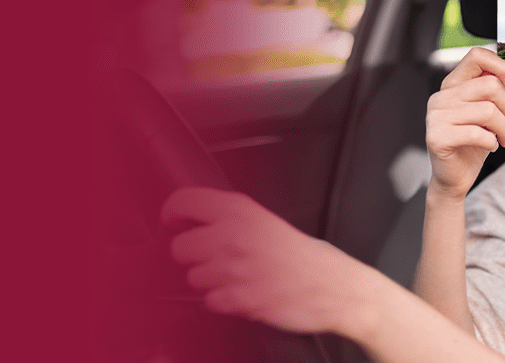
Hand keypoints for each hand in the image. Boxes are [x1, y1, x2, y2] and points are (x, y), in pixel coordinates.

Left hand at [160, 187, 392, 335]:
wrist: (333, 287)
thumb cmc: (305, 257)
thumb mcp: (267, 221)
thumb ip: (232, 218)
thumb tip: (196, 221)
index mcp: (239, 211)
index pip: (183, 202)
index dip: (171, 214)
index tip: (171, 222)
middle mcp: (232, 235)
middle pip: (179, 247)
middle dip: (192, 256)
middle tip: (211, 258)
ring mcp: (233, 269)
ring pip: (192, 277)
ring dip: (207, 281)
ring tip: (233, 278)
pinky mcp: (238, 298)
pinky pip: (208, 302)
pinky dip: (220, 302)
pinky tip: (240, 294)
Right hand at [427, 47, 504, 195]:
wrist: (454, 176)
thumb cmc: (471, 143)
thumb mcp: (483, 111)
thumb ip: (489, 90)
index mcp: (452, 85)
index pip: (476, 56)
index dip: (499, 66)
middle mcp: (441, 97)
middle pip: (490, 85)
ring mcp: (436, 117)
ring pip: (488, 111)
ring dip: (504, 128)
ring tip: (502, 138)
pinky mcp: (437, 137)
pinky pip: (478, 134)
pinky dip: (492, 142)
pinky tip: (490, 146)